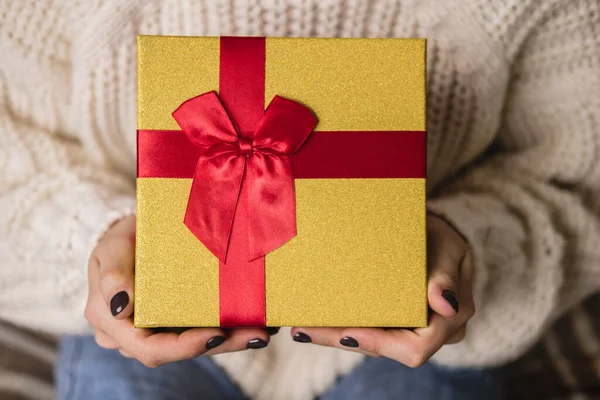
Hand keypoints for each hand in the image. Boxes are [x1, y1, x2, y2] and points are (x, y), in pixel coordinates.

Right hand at [84, 215, 272, 367]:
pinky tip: (257, 321)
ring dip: (232, 340)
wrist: (131, 234)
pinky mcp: (178, 321)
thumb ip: (113, 274)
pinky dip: (231, 327)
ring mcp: (159, 330)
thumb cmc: (119, 239)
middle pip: (180, 351)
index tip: (217, 335)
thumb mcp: (111, 247)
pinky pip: (204, 330)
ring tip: (263, 330)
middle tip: (256, 334)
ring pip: (197, 343)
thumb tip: (120, 308)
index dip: (184, 347)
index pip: (150, 348)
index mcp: (113, 323)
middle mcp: (135, 334)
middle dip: (221, 345)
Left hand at [290, 213, 474, 366]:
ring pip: (371, 344)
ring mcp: (410, 329)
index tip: (347, 332)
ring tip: (301, 328)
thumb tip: (446, 305)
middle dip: (344, 340)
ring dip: (335, 336)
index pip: (416, 346)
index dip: (380, 343)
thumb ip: (445, 274)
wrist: (431, 233)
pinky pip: (367, 330)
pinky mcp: (392, 322)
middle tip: (305, 330)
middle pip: (385, 349)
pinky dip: (341, 326)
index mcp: (450, 320)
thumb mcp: (447, 247)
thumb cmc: (440, 237)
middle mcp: (432, 333)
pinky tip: (314, 323)